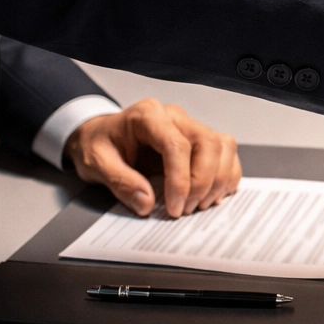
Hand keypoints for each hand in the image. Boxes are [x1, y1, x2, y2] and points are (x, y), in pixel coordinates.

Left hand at [64, 98, 240, 216]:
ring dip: (218, 180)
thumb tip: (146, 203)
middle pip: (208, 143)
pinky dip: (226, 176)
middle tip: (187, 208)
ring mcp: (191, 126)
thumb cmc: (99, 145)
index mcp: (148, 115)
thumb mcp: (96, 164)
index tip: (174, 207)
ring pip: (223, 147)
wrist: (99, 137)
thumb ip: (120, 182)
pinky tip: (212, 195)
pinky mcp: (201, 140)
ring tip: (200, 204)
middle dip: (203, 181)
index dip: (180, 180)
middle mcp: (175, 117)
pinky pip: (227, 153)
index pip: (176, 145)